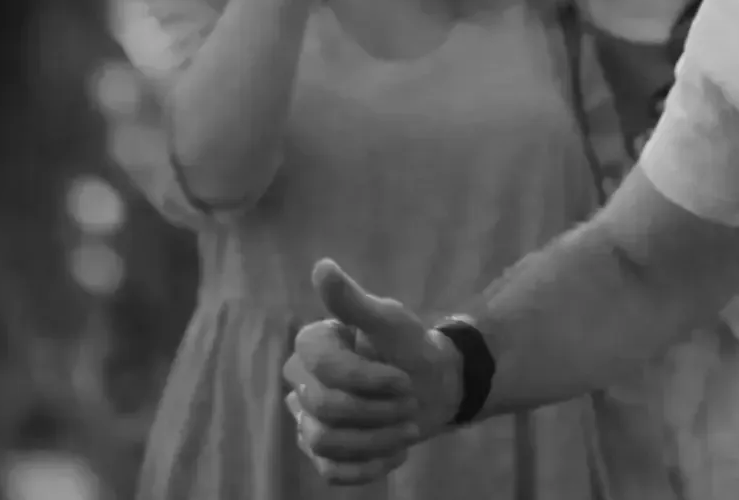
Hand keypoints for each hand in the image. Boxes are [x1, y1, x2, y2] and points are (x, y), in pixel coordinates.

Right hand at [282, 259, 460, 485]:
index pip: (320, 368)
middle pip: (323, 408)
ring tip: (409, 429)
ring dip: (376, 440)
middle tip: (410, 402)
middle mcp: (303, 383)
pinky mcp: (325, 452)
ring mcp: (310, 420)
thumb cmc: (411, 347)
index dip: (364, 379)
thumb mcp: (391, 321)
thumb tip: (322, 266)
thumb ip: (355, 301)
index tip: (402, 378)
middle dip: (376, 410)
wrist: (435, 385)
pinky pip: (330, 472)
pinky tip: (396, 456)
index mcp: (313, 346)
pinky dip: (367, 468)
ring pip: (324, 442)